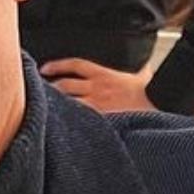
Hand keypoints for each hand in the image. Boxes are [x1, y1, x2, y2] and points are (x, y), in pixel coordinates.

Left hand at [40, 57, 154, 114]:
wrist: (157, 106)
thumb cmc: (151, 95)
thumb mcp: (143, 76)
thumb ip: (139, 71)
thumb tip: (145, 68)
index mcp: (104, 74)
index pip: (75, 65)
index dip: (57, 65)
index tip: (45, 68)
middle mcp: (96, 88)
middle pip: (64, 85)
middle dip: (50, 87)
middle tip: (37, 92)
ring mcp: (96, 105)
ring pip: (68, 103)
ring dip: (54, 106)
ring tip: (41, 110)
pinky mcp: (98, 120)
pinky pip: (78, 120)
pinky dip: (66, 122)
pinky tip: (57, 128)